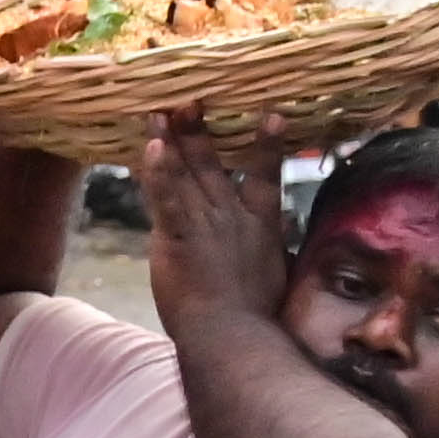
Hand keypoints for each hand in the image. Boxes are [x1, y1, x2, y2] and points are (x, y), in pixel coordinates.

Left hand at [133, 112, 289, 327]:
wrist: (236, 337)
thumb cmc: (258, 317)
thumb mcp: (277, 276)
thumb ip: (278, 252)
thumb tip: (287, 240)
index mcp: (262, 225)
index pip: (265, 176)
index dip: (267, 145)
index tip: (272, 115)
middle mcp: (233, 217)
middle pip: (213, 165)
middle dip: (200, 131)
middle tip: (189, 100)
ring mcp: (206, 226)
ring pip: (185, 175)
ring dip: (171, 141)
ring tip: (159, 112)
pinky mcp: (178, 239)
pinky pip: (166, 199)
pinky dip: (158, 173)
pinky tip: (151, 148)